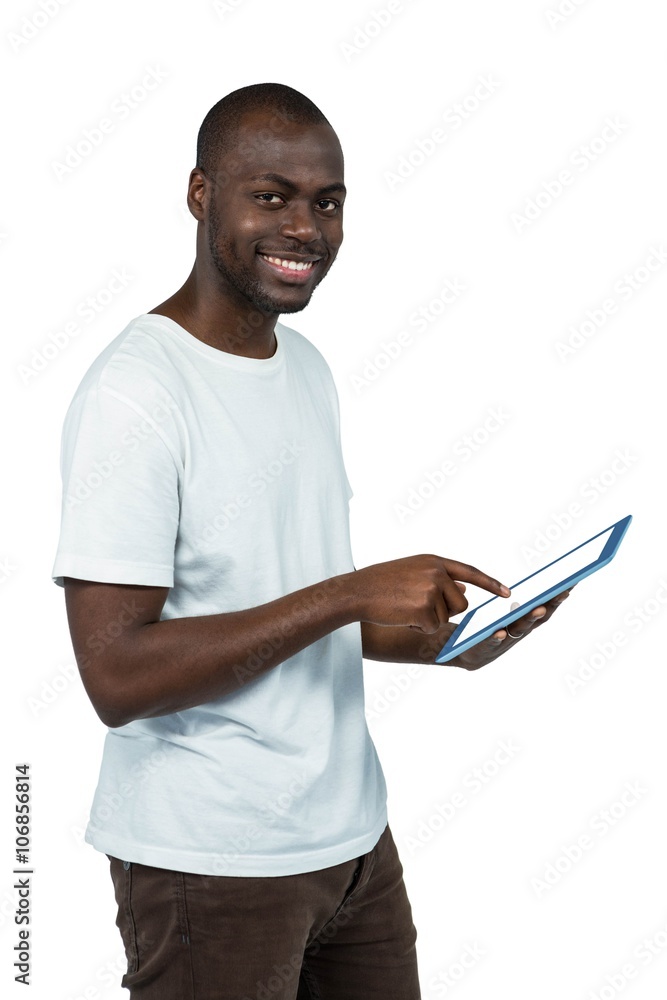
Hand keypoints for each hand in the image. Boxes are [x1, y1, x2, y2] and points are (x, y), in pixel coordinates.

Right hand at [351, 555, 509, 633]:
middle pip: (462, 604)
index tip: (507, 593)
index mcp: (434, 561)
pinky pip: (431, 628)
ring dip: (427, 620)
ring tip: (404, 608)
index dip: (490, 583)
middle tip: (417, 606)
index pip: (470, 572)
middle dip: (446, 612)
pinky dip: (417, 628)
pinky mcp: (424, 609)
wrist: (356, 592)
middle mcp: (436, 573)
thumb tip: (466, 590)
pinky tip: (401, 617)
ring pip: (446, 618)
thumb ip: (439, 579)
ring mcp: (431, 590)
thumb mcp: (412, 572)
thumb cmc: (380, 583)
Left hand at [447, 588, 573, 669]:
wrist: (461, 650)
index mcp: (522, 621)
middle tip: (564, 591)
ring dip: (529, 619)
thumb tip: (532, 581)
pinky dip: (497, 637)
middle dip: (551, 604)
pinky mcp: (483, 648)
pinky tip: (501, 632)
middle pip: (537, 618)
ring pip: (519, 630)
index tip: (571, 582)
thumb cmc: (485, 627)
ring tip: (539, 608)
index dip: (558, 597)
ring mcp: (503, 642)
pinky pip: (491, 642)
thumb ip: (515, 601)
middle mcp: (517, 632)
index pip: (544, 607)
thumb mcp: (502, 612)